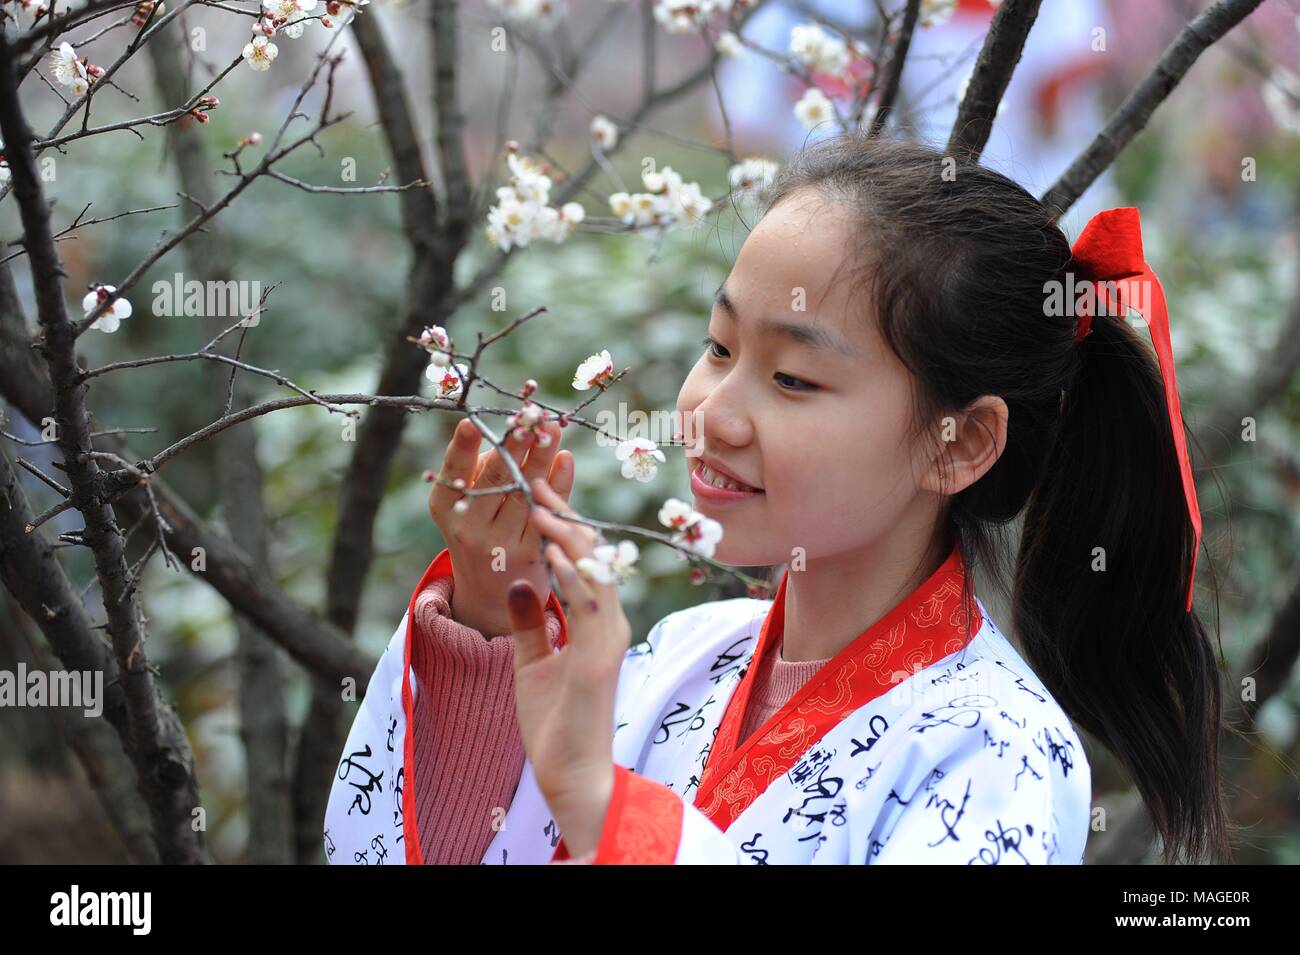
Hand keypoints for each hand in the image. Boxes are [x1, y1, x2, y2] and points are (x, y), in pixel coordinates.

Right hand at [428, 417, 573, 636]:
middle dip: (515, 445)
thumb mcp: (467, 505)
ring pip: (524, 494)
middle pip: (496, 480)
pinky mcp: (529, 556)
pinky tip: (565, 460)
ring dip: (541, 457)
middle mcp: (468, 527)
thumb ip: (484, 472)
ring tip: (553, 428)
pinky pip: (547, 514)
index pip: (454, 473)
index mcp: (446, 506)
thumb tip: (517, 437)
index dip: (462, 448)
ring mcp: (499, 544)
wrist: (490, 595)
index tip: (471, 423)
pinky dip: (558, 485)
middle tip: (531, 417)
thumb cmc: (481, 530)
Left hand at [506, 476, 628, 856]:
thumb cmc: (555, 724)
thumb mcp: (532, 663)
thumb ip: (528, 623)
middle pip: (591, 556)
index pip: (579, 560)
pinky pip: (589, 606)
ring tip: (541, 503)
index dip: (560, 524)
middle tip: (537, 478)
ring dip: (566, 536)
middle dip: (564, 516)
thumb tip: (518, 581)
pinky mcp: (600, 659)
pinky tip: (551, 551)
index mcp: (595, 622)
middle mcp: (608, 624)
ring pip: (594, 572)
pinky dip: (571, 575)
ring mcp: (608, 640)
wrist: (571, 775)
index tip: (536, 490)